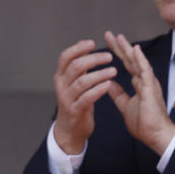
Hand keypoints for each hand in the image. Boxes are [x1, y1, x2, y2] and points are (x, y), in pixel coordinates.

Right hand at [52, 39, 116, 153]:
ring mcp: (67, 98)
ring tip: (114, 71)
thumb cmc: (75, 102)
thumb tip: (82, 44)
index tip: (92, 43)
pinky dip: (98, 90)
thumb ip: (77, 65)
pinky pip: (87, 98)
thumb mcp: (72, 82)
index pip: (65, 57)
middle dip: (93, 59)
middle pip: (75, 66)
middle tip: (109, 57)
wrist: (69, 130)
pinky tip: (109, 85)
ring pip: (82, 81)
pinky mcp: (75, 110)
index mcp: (61, 76)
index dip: (78, 48)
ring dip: (99, 74)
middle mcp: (61, 85)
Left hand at [104, 31, 174, 154]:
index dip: (118, 52)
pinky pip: (146, 72)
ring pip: (138, 62)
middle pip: (131, 59)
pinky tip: (135, 50)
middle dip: (120, 46)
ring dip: (129, 49)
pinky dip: (140, 60)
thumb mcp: (125, 105)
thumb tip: (107, 83)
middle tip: (109, 34)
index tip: (108, 41)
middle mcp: (145, 81)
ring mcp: (149, 84)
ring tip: (120, 37)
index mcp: (140, 84)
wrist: (155, 136)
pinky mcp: (151, 90)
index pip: (127, 64)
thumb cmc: (144, 123)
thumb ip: (117, 93)